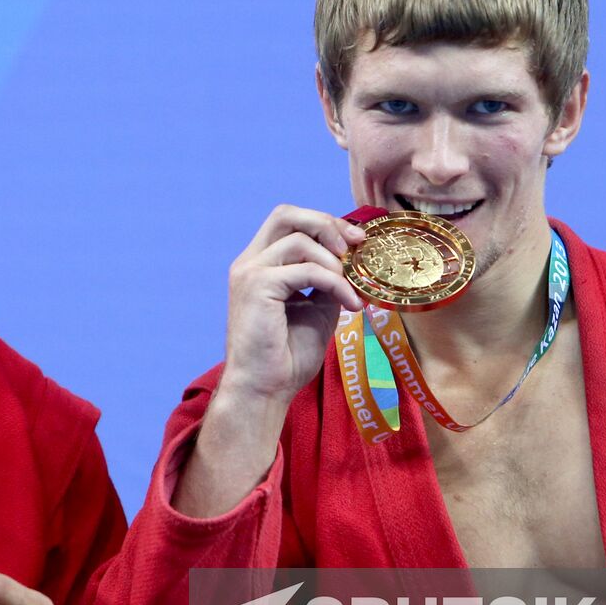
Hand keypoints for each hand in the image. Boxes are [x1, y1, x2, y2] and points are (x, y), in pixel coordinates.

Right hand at [220, 204, 364, 404]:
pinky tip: (349, 305)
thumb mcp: (317, 310)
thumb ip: (327, 282)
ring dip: (334, 262)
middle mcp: (249, 262)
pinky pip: (306, 270)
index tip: (356, 243)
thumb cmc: (286, 357)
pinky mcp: (257, 286)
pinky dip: (334, 283)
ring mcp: (250, 272)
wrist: (265, 389)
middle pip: (286, 214)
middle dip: (326, 223)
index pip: (289, 222)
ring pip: (299, 239)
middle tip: (355, 246)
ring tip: (351, 289)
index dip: (324, 224)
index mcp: (260, 265)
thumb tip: (352, 263)